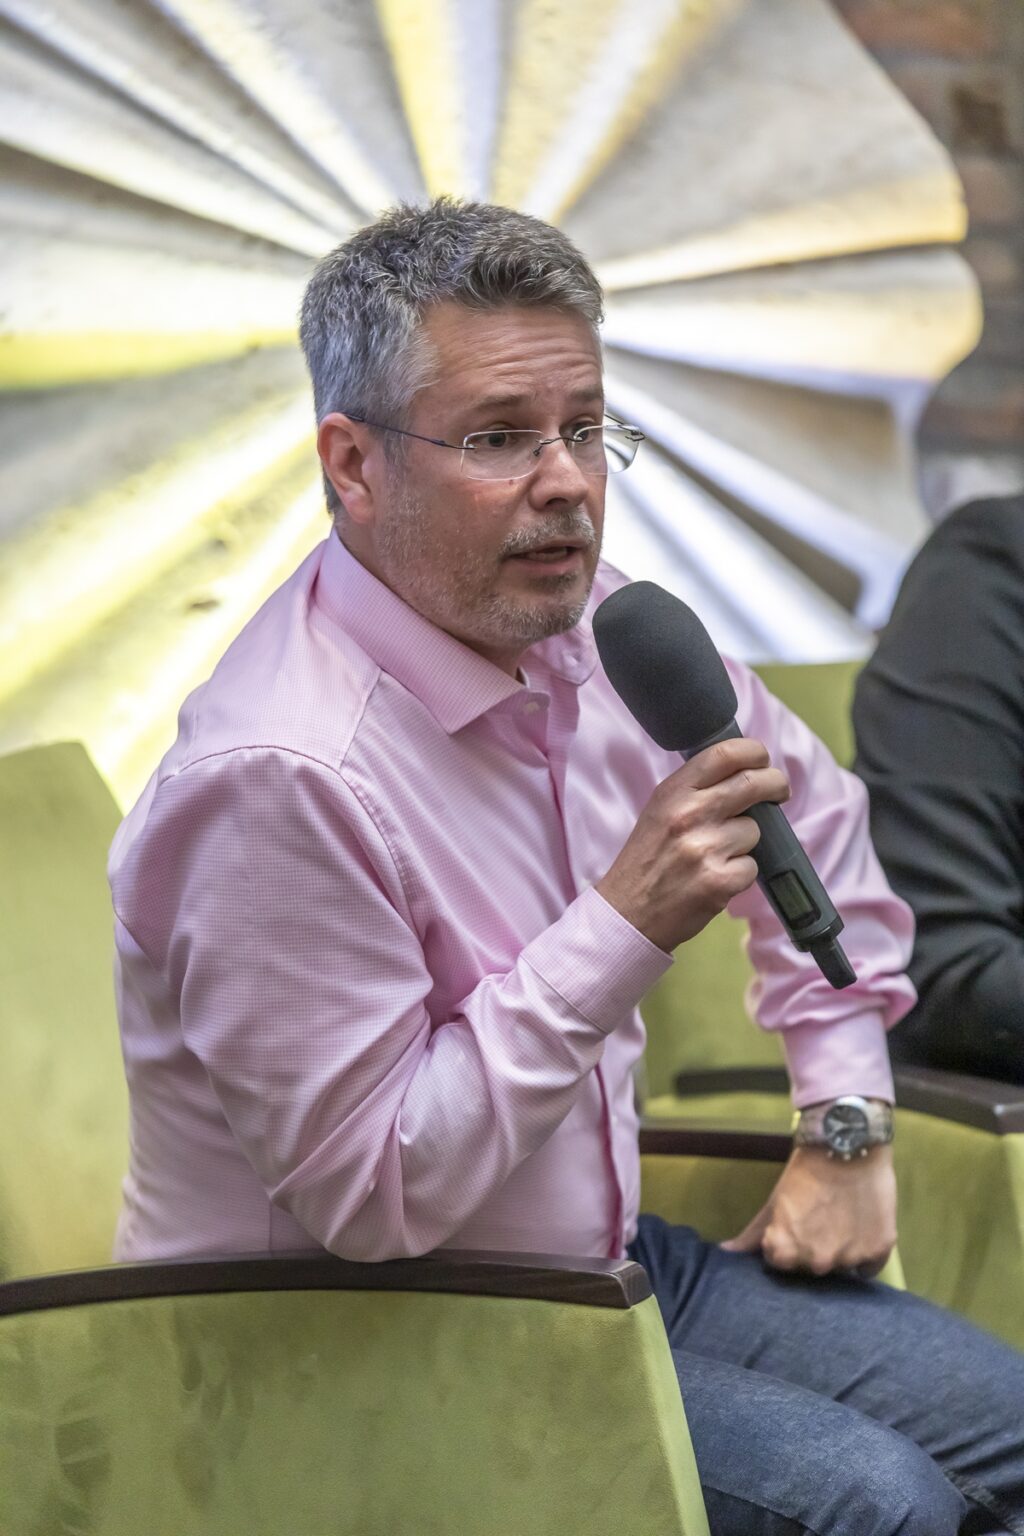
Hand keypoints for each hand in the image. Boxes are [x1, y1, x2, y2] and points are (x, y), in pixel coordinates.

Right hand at [595, 737, 789, 952]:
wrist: (627, 913)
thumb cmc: (647, 860)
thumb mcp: (659, 811)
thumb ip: (694, 790)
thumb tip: (742, 771)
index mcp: (672, 792)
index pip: (724, 753)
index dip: (754, 752)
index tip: (762, 760)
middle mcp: (688, 815)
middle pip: (753, 783)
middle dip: (775, 784)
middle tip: (778, 791)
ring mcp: (705, 848)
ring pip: (754, 830)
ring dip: (745, 842)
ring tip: (717, 855)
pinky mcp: (719, 882)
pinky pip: (752, 867)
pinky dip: (740, 874)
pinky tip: (716, 878)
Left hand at [721, 1143, 896, 1277]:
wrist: (848, 1145)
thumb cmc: (806, 1171)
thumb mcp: (775, 1200)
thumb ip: (752, 1234)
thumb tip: (725, 1253)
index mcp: (786, 1250)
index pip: (781, 1263)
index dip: (786, 1243)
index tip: (794, 1224)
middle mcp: (817, 1261)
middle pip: (812, 1266)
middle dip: (813, 1248)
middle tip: (820, 1218)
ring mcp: (849, 1258)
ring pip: (841, 1267)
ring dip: (840, 1250)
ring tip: (841, 1218)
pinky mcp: (878, 1251)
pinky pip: (868, 1268)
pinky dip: (865, 1254)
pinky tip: (860, 1229)